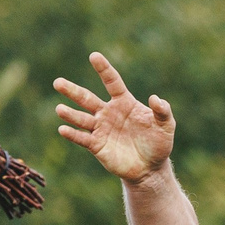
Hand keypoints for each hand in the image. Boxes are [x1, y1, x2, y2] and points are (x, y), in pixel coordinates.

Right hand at [53, 52, 174, 183]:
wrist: (150, 168)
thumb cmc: (159, 143)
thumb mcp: (166, 126)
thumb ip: (162, 111)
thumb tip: (155, 98)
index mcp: (124, 103)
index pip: (112, 82)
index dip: (103, 69)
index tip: (94, 56)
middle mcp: (108, 113)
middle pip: (87, 99)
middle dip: (72, 91)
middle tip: (57, 82)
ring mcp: (101, 129)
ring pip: (81, 119)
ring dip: (70, 114)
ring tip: (59, 109)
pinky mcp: (97, 146)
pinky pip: (82, 138)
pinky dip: (73, 134)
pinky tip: (63, 129)